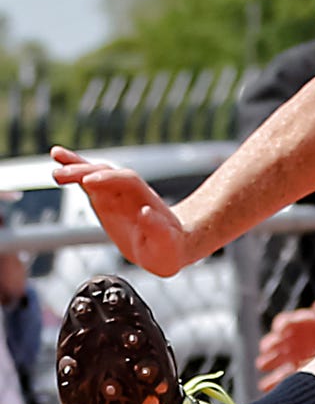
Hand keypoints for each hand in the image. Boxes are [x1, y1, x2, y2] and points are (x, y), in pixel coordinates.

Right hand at [50, 146, 188, 276]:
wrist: (170, 245)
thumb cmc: (169, 246)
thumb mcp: (168, 244)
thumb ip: (159, 230)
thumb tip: (145, 212)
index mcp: (145, 200)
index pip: (127, 182)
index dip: (109, 179)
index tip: (90, 181)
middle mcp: (129, 192)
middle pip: (108, 174)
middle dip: (86, 171)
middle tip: (62, 174)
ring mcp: (115, 194)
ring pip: (94, 174)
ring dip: (75, 167)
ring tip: (56, 157)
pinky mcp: (103, 199)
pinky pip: (86, 183)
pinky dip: (73, 171)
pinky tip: (58, 160)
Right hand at [256, 301, 314, 390]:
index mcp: (294, 326)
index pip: (282, 323)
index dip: (283, 326)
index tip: (286, 330)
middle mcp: (285, 342)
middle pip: (269, 343)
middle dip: (272, 346)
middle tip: (279, 350)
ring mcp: (285, 359)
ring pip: (266, 361)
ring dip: (271, 364)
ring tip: (285, 367)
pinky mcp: (288, 375)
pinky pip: (273, 380)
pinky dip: (273, 383)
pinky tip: (280, 386)